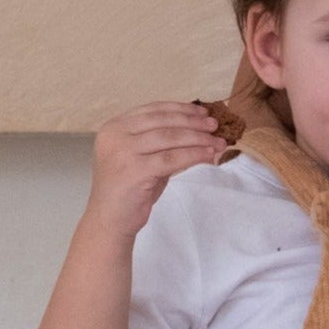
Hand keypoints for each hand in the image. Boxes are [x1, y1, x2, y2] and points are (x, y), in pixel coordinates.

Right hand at [88, 103, 227, 236]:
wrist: (110, 220)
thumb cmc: (129, 190)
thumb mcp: (142, 157)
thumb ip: (160, 141)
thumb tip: (197, 128)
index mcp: (115, 127)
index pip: (153, 110)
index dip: (181, 109)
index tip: (202, 112)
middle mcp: (116, 135)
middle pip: (163, 121)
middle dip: (193, 122)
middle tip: (214, 125)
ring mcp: (123, 152)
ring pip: (170, 138)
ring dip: (198, 138)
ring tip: (217, 142)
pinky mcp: (135, 170)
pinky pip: (172, 158)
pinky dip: (194, 155)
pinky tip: (208, 155)